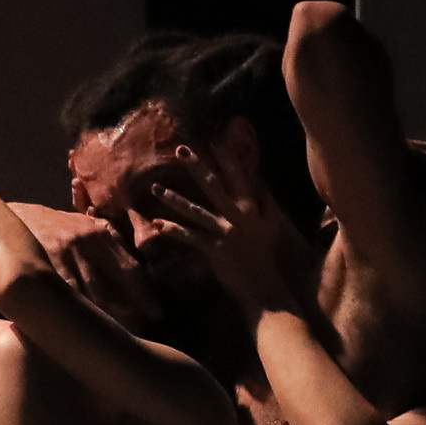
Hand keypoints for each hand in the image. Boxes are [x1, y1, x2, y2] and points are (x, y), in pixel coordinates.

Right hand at [13, 202, 160, 332]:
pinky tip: (81, 327)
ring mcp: (63, 257)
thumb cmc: (52, 227)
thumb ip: (110, 242)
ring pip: (88, 298)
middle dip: (125, 315)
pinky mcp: (41, 268)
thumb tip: (139, 267)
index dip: (145, 295)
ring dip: (101, 320)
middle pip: (111, 289)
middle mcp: (86, 243)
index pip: (131, 269)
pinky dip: (74, 313)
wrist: (8, 218)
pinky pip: (63, 297)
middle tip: (135, 332)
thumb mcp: (84, 226)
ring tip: (111, 337)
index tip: (157, 314)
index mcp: (101, 234)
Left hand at [131, 155, 298, 311]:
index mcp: (251, 207)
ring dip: (174, 198)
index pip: (238, 176)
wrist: (263, 285)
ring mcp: (225, 232)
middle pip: (214, 185)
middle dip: (197, 166)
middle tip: (180, 150)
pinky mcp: (214, 249)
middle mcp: (238, 215)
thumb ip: (264, 203)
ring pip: (195, 210)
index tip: (214, 139)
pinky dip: (173, 230)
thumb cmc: (264, 255)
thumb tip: (260, 183)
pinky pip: (189, 236)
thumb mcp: (270, 225)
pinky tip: (158, 225)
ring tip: (155, 188)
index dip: (227, 157)